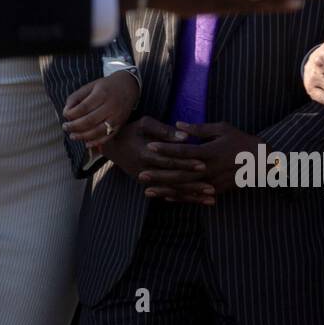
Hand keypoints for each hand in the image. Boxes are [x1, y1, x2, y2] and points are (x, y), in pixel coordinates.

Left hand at [62, 71, 138, 146]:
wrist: (129, 87)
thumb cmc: (106, 86)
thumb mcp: (90, 86)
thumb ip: (76, 97)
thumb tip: (66, 110)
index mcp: (102, 94)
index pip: (84, 107)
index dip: (72, 114)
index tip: (65, 115)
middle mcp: (110, 106)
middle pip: (89, 121)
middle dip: (74, 126)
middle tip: (65, 127)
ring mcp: (116, 118)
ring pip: (97, 131)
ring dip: (82, 136)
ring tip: (72, 136)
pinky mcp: (119, 126)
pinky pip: (107, 137)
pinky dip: (96, 142)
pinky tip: (86, 143)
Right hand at [99, 116, 214, 203]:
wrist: (111, 146)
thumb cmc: (130, 130)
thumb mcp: (144, 123)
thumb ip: (164, 130)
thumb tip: (185, 136)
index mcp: (145, 153)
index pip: (169, 160)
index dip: (185, 162)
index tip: (203, 163)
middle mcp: (145, 170)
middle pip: (173, 178)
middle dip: (193, 183)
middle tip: (212, 186)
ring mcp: (146, 180)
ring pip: (172, 190)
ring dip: (191, 195)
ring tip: (210, 198)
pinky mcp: (148, 185)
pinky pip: (167, 193)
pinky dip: (183, 198)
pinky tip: (198, 201)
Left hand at [141, 121, 262, 198]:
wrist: (262, 162)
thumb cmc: (241, 141)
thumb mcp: (222, 128)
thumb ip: (199, 129)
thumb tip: (178, 124)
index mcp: (209, 151)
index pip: (183, 151)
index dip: (165, 149)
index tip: (150, 146)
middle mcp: (209, 169)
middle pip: (180, 173)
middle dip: (159, 175)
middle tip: (140, 175)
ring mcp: (212, 182)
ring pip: (185, 188)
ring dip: (165, 190)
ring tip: (147, 191)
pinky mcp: (216, 191)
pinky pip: (194, 196)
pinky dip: (179, 198)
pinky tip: (166, 198)